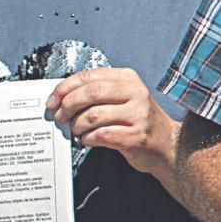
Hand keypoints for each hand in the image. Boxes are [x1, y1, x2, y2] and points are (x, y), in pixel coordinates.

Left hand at [46, 67, 176, 178]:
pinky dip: (88, 138)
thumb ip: (97, 93)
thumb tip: (61, 97)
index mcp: (128, 79)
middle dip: (68, 105)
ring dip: (77, 125)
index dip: (65, 87)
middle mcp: (136, 93)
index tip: (53, 100)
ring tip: (76, 130)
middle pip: (90, 93)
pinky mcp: (136, 136)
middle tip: (59, 116)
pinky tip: (88, 139)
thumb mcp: (123, 98)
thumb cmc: (138, 121)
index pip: (89, 76)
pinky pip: (101, 135)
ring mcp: (138, 115)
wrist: (167, 145)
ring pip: (93, 116)